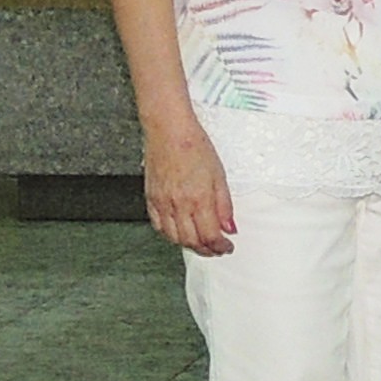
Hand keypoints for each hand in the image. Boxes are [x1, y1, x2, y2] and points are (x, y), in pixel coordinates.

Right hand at [142, 120, 235, 257]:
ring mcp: (163, 203)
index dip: (220, 247)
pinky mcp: (151, 198)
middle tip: (216, 249)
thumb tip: (229, 228)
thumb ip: (224, 205)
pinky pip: (158, 226)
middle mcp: (179, 205)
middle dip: (206, 250)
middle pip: (192, 241)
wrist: (169, 130)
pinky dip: (170, 235)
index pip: (210, 236)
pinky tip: (179, 232)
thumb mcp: (219, 175)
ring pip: (174, 238)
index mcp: (199, 199)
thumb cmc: (194, 146)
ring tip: (200, 243)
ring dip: (189, 245)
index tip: (227, 247)